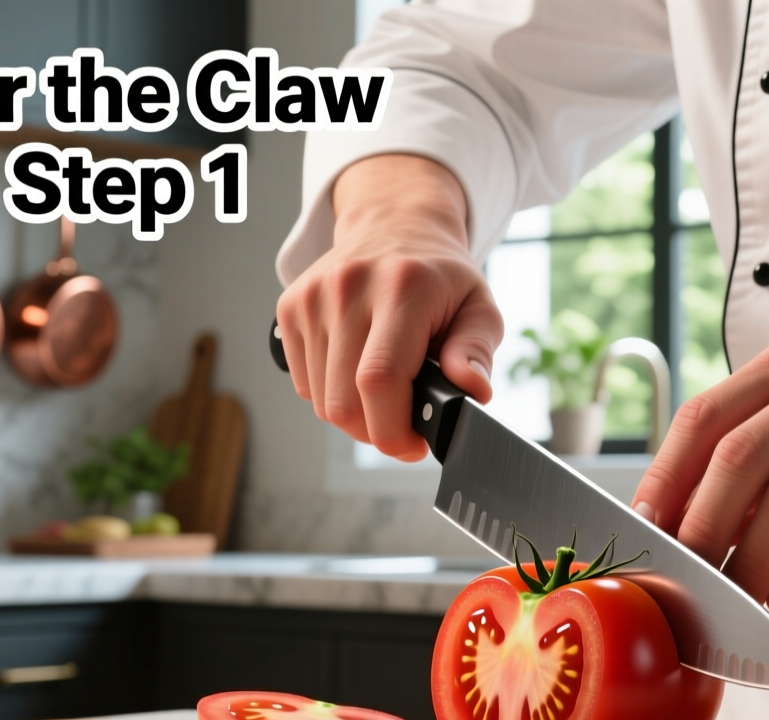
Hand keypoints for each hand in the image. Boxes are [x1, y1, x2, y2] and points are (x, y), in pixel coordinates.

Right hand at [276, 155, 502, 459]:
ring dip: (355, 414)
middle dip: (375, 432)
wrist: (394, 224)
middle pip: (343, 402)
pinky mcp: (290, 307)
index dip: (392, 431)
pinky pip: (304, 384)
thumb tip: (473, 391)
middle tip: (402, 424)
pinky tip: (356, 370)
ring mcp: (312, 297)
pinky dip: (331, 393)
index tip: (413, 446)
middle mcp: (349, 288)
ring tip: (384, 391)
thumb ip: (476, 351)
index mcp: (402, 287)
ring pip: (321, 400)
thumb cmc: (439, 276)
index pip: (379, 380)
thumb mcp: (478, 305)